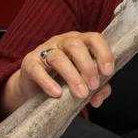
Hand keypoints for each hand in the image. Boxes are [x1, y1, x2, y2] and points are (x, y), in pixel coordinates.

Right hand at [0, 31, 114, 116]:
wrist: (34, 87)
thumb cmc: (64, 80)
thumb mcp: (84, 82)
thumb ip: (98, 88)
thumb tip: (99, 98)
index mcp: (80, 41)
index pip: (94, 38)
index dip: (103, 53)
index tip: (108, 72)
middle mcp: (62, 42)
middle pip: (76, 45)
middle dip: (88, 66)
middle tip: (93, 86)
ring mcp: (44, 50)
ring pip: (58, 57)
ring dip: (72, 76)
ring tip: (81, 94)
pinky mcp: (29, 63)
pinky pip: (37, 70)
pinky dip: (48, 82)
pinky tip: (57, 94)